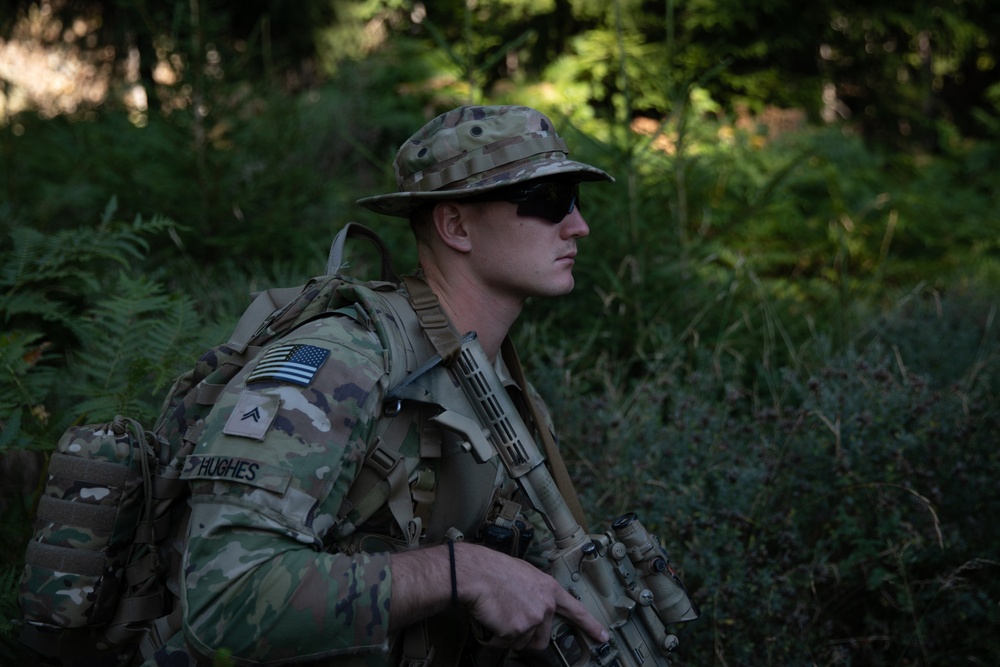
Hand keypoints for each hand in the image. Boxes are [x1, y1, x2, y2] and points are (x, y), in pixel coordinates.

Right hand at [455, 543, 608, 651]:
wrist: (477, 574)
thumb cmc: (495, 570)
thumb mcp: (525, 573)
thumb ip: (537, 591)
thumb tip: (536, 602)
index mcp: (550, 589)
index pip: (577, 611)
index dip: (591, 625)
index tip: (603, 636)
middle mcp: (546, 606)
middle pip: (542, 637)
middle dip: (528, 635)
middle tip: (512, 619)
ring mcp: (533, 619)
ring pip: (523, 642)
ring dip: (511, 634)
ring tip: (501, 612)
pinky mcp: (517, 630)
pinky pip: (507, 643)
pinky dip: (498, 635)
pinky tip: (494, 617)